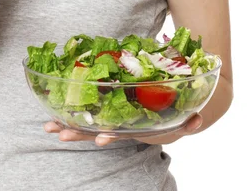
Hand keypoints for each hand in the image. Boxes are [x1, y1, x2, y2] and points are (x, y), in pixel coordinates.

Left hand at [44, 113, 202, 146]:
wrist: (175, 110)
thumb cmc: (176, 110)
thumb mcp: (182, 116)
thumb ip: (189, 120)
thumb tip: (197, 119)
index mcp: (140, 127)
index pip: (123, 133)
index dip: (111, 136)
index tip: (100, 139)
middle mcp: (124, 126)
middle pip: (99, 131)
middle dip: (79, 133)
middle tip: (59, 134)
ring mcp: (115, 119)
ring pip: (89, 126)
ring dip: (70, 127)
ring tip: (49, 128)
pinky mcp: (110, 109)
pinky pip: (89, 112)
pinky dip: (73, 113)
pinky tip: (54, 111)